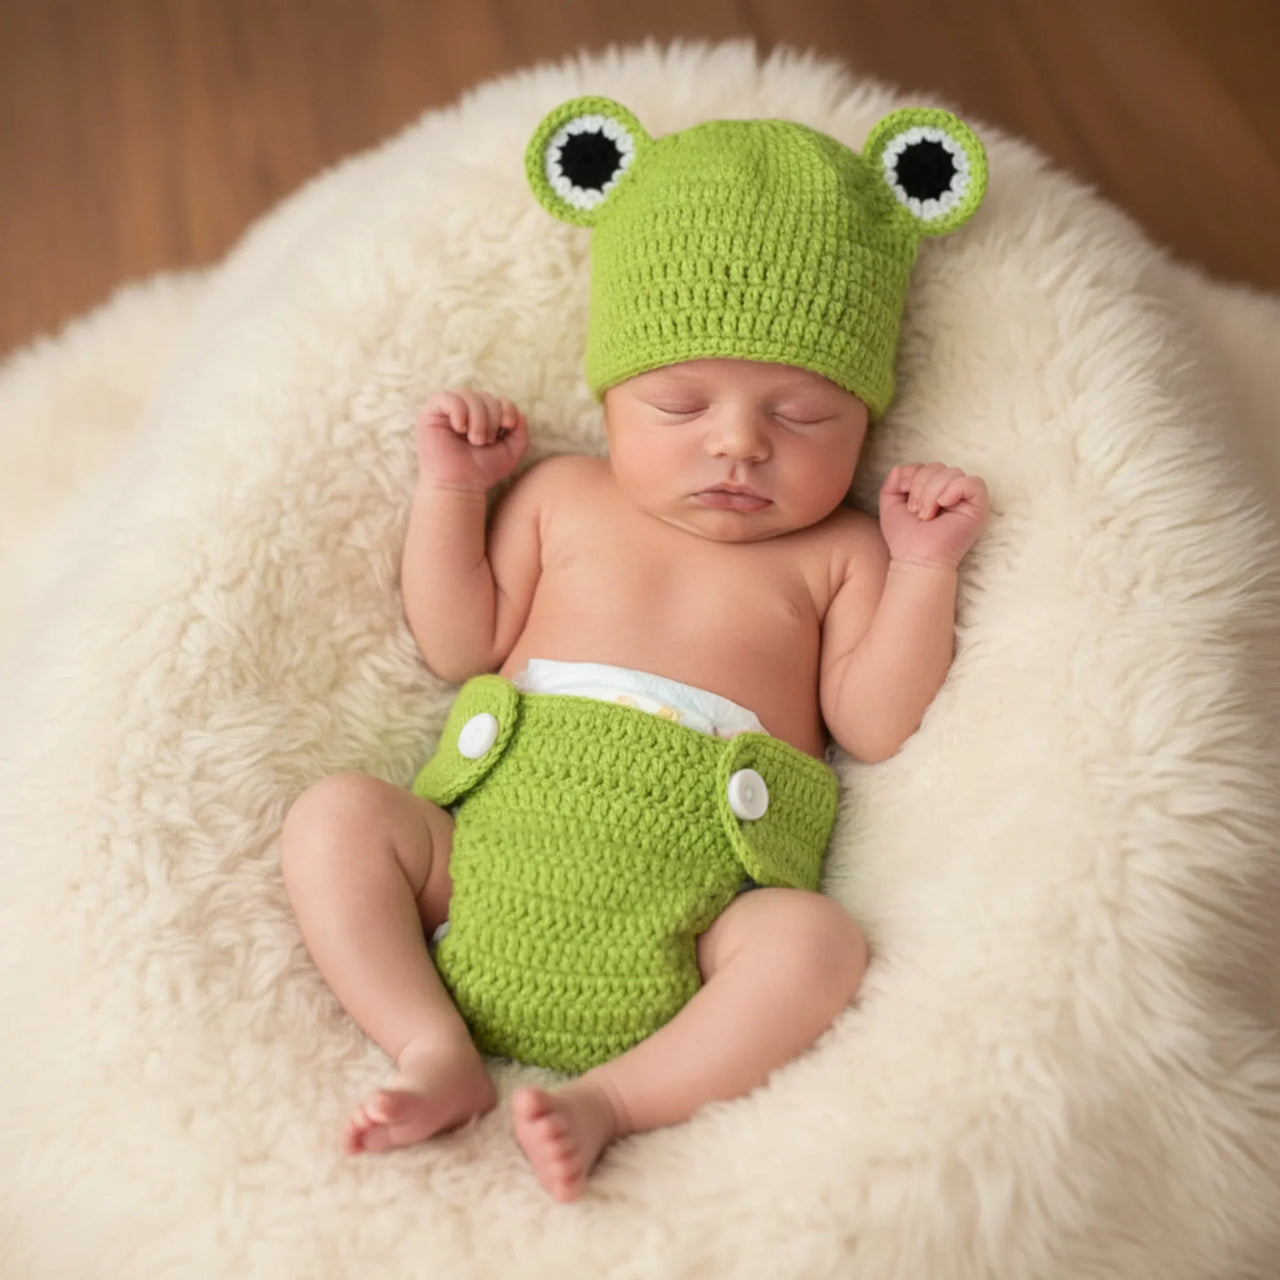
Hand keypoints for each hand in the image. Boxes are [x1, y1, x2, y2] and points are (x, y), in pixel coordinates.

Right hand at [415, 389, 529, 492]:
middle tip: (484, 442)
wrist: (459, 486)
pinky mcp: (430, 413)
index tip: (508, 426)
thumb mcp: (510, 452)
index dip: (507, 408)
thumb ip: (520, 431)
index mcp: (482, 418)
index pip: (499, 399)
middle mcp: (465, 411)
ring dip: (477, 418)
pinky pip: (447, 397)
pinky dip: (458, 411)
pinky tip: (460, 429)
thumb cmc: (482, 471)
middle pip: (485, 396)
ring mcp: (447, 411)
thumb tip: (517, 412)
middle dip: (491, 418)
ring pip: (468, 394)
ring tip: (474, 440)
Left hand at [879, 462, 988, 568]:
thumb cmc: (904, 537)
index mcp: (934, 490)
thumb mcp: (890, 506)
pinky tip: (943, 504)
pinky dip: (954, 489)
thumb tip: (899, 468)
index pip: (927, 465)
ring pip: (952, 472)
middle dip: (921, 485)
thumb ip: (891, 485)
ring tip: (927, 514)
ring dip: (933, 492)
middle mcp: (951, 492)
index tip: (904, 494)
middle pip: (939, 466)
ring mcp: (965, 499)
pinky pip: (973, 482)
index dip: (913, 473)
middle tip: (916, 511)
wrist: (915, 558)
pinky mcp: (978, 507)